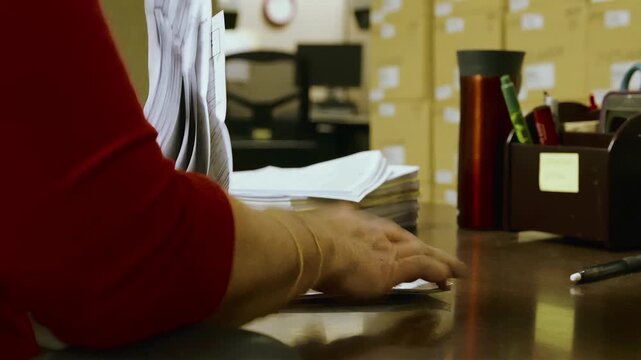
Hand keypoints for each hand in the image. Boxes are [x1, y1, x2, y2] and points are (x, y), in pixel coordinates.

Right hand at [299, 204, 466, 298]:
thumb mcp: (312, 231)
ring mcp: (386, 248)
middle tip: (440, 257)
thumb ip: (319, 235)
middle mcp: (374, 231)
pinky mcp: (393, 267)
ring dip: (439, 260)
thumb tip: (307, 233)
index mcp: (353, 223)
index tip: (403, 246)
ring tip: (455, 269)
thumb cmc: (303, 242)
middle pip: (406, 239)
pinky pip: (423, 267)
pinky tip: (448, 278)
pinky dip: (437, 270)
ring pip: (421, 251)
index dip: (396, 241)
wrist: (312, 245)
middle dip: (423, 248)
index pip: (382, 232)